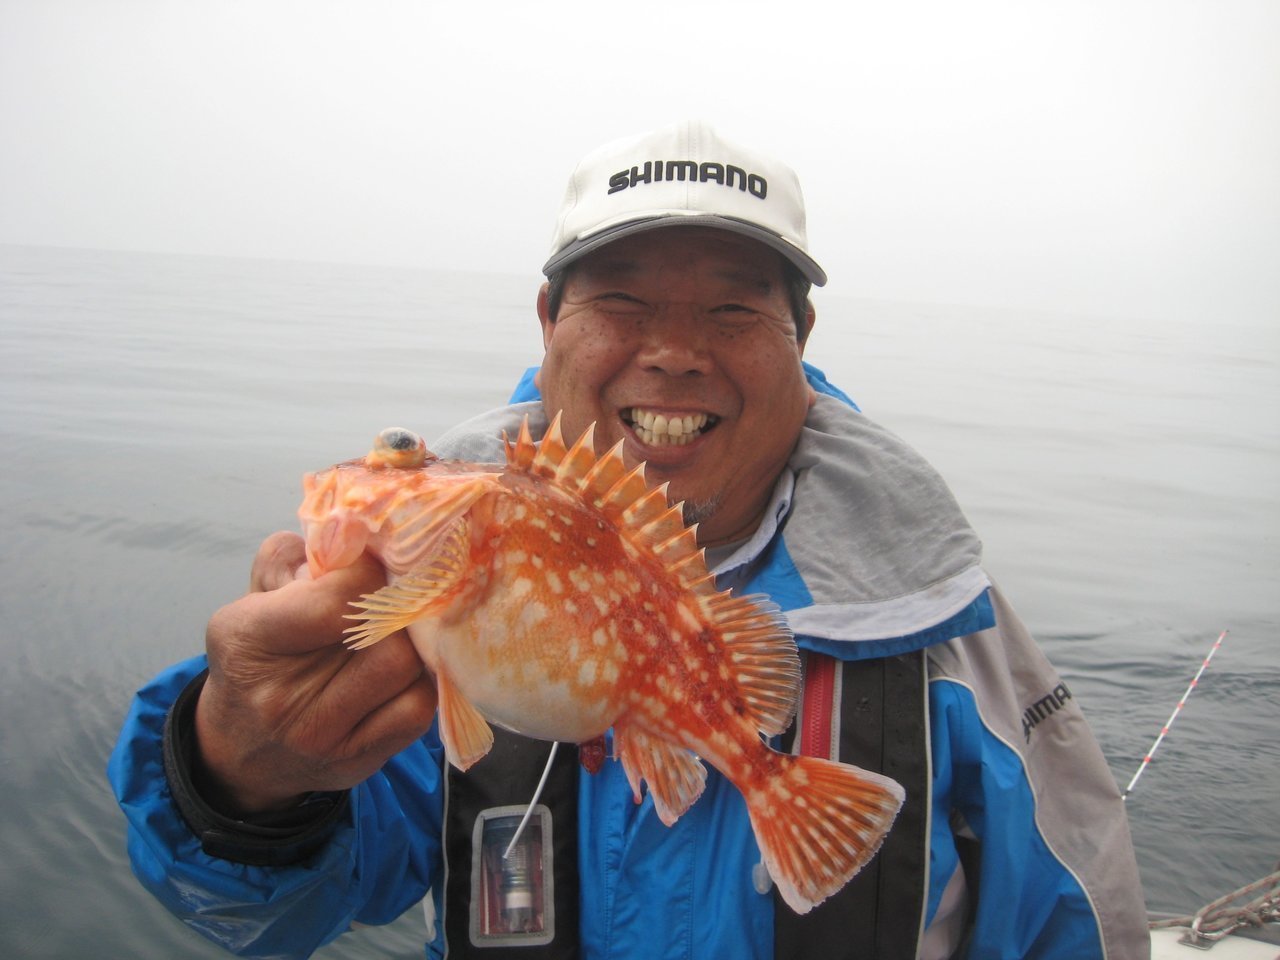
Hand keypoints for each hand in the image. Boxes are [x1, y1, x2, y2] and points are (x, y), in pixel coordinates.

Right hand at [194, 531, 437, 814]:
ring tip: (402, 628)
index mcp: (249, 641)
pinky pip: (419, 709)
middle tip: (397, 596)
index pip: (337, 599)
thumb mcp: (253, 599)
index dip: (368, 572)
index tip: (373, 563)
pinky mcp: (359, 762)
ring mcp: (323, 738)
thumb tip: (348, 530)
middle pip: (384, 639)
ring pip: (408, 671)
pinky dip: (421, 679)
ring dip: (413, 643)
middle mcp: (282, 700)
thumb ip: (289, 558)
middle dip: (396, 610)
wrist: (242, 749)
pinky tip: (406, 665)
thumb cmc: (258, 657)